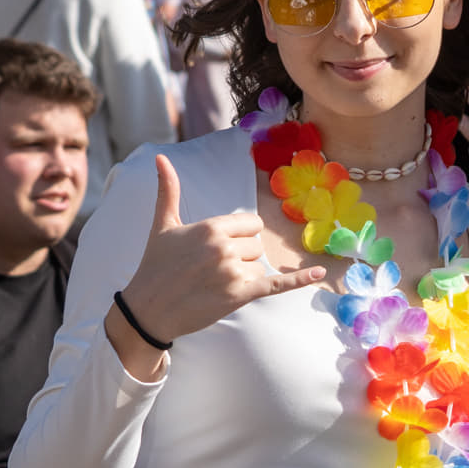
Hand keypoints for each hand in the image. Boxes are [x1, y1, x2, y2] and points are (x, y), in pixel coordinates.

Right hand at [113, 156, 321, 375]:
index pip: (252, 225)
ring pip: (259, 268)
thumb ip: (168, 190)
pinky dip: (299, 280)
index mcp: (212, 227)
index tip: (217, 249)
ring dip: (243, 278)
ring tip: (212, 285)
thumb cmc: (154, 265)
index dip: (240, 237)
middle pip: (256, 247)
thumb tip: (161, 158)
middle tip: (209, 270)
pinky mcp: (239, 296)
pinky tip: (321, 273)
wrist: (147, 309)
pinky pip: (277, 284)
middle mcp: (224, 247)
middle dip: (240, 258)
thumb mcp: (163, 224)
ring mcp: (233, 272)